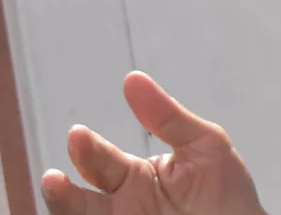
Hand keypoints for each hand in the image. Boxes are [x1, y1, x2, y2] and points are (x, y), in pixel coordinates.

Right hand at [41, 72, 262, 214]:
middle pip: (83, 194)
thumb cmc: (225, 192)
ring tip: (54, 185)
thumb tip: (133, 79)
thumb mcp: (204, 145)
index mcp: (137, 176)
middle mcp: (122, 203)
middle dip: (71, 179)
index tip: (78, 133)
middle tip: (72, 154)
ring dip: (63, 203)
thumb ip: (168, 117)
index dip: (88, 148)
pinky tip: (76, 212)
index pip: (102, 161)